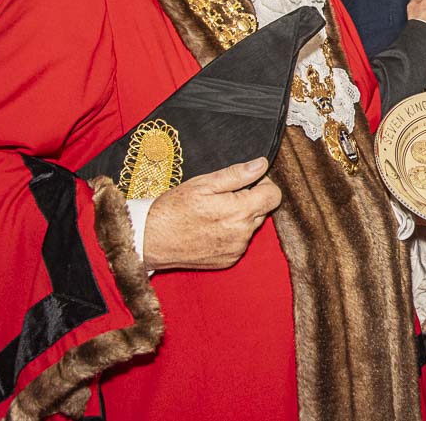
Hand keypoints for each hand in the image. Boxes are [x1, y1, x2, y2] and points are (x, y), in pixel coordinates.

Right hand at [142, 157, 281, 270]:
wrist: (151, 240)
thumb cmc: (174, 208)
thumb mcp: (204, 183)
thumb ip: (237, 174)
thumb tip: (261, 165)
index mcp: (239, 212)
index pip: (274, 196)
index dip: (263, 183)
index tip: (247, 181)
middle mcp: (242, 234)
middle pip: (264, 210)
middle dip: (250, 200)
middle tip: (223, 196)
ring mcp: (236, 250)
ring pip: (252, 226)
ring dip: (241, 217)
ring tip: (214, 212)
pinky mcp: (228, 260)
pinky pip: (240, 241)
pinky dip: (232, 232)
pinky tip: (211, 227)